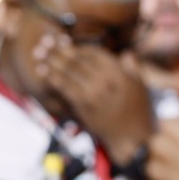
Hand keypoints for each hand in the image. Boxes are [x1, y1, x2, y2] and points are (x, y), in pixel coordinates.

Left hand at [36, 36, 154, 162]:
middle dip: (59, 49)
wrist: (132, 138)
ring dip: (51, 60)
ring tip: (38, 52)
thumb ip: (133, 68)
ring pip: (68, 71)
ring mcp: (94, 92)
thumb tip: (126, 53)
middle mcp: (107, 80)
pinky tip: (42, 71)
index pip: (93, 53)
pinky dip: (52, 77)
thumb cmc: (137, 111)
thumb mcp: (140, 87)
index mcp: (120, 72)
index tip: (64, 42)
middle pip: (77, 60)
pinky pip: (64, 87)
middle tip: (44, 41)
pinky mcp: (84, 105)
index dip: (77, 46)